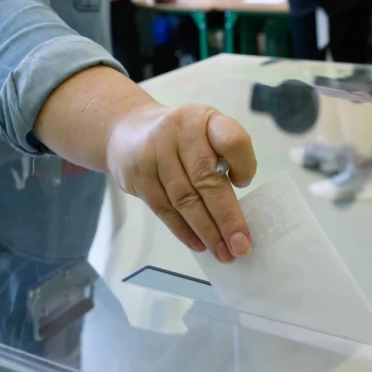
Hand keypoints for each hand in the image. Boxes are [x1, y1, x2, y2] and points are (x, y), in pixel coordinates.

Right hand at [106, 105, 256, 262]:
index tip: (245, 184)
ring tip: (223, 252)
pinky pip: (164, 209)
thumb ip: (223, 158)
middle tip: (241, 245)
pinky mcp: (138, 176)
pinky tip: (199, 244)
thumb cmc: (179, 137)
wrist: (126, 130)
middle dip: (227, 217)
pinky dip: (183, 230)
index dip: (243, 164)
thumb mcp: (204, 131)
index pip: (231, 140)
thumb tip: (238, 210)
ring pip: (184, 199)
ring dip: (206, 230)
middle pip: (206, 179)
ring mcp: (155, 154)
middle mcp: (180, 133)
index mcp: (205, 120)